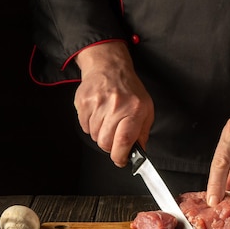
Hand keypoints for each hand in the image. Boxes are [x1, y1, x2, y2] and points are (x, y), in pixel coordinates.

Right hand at [74, 41, 153, 166]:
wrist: (109, 68)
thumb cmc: (130, 90)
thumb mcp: (146, 109)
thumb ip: (142, 133)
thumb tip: (139, 152)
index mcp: (134, 110)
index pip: (124, 141)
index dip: (120, 156)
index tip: (121, 160)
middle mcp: (115, 106)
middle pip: (105, 142)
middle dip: (110, 145)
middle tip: (114, 136)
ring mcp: (97, 104)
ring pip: (93, 136)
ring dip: (100, 133)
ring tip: (107, 119)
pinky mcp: (83, 102)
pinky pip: (83, 126)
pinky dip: (90, 125)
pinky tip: (98, 113)